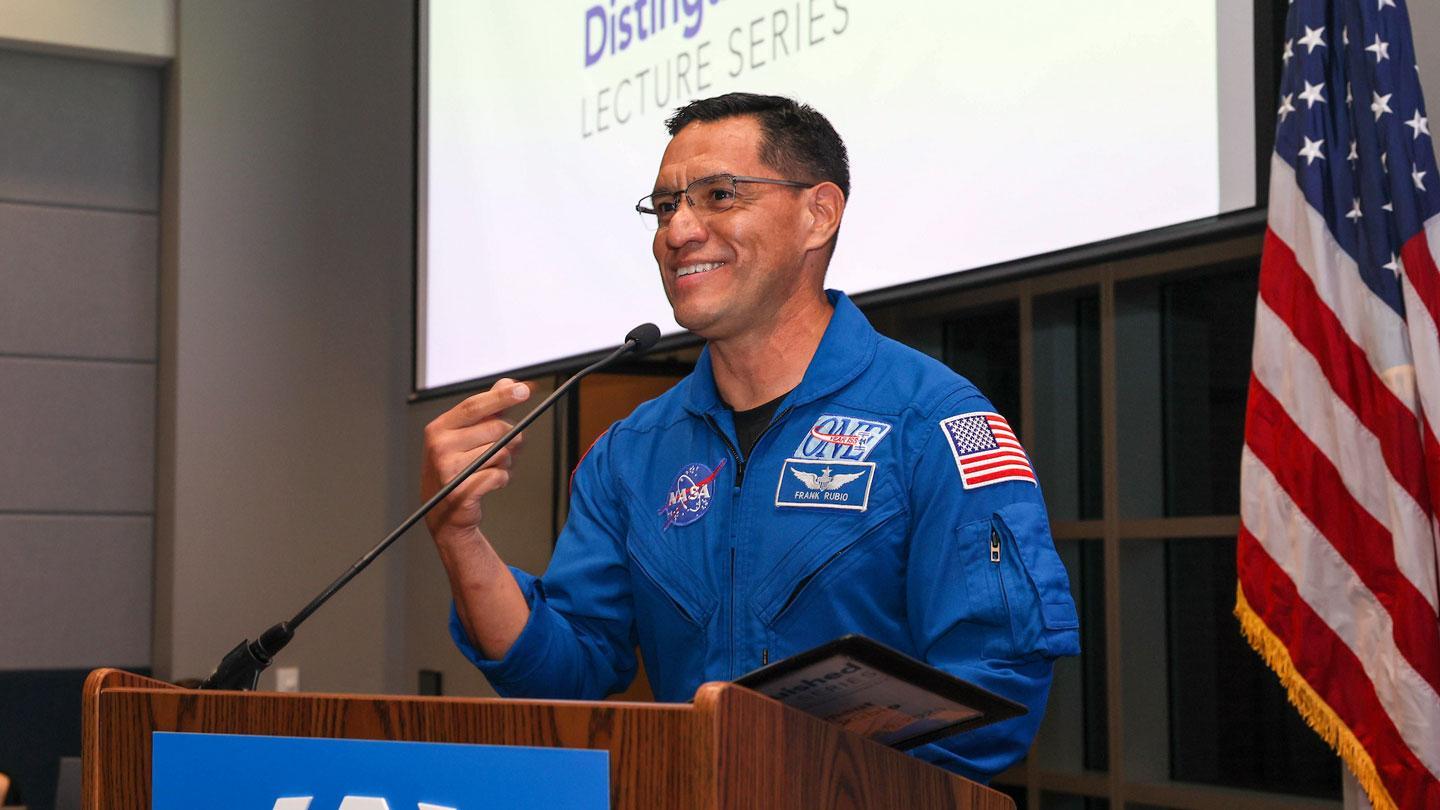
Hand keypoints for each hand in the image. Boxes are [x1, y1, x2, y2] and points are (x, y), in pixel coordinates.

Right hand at [421, 377, 530, 537]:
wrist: (442, 511)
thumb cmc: (456, 467)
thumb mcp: (465, 435)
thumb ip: (488, 409)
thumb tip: (508, 383)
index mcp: (439, 428)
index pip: (474, 405)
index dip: (501, 396)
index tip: (523, 390)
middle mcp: (440, 446)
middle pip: (496, 429)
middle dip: (510, 439)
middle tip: (505, 448)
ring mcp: (448, 469)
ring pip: (502, 453)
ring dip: (506, 461)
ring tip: (491, 467)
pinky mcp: (461, 491)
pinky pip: (500, 476)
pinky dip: (503, 479)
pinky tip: (490, 481)